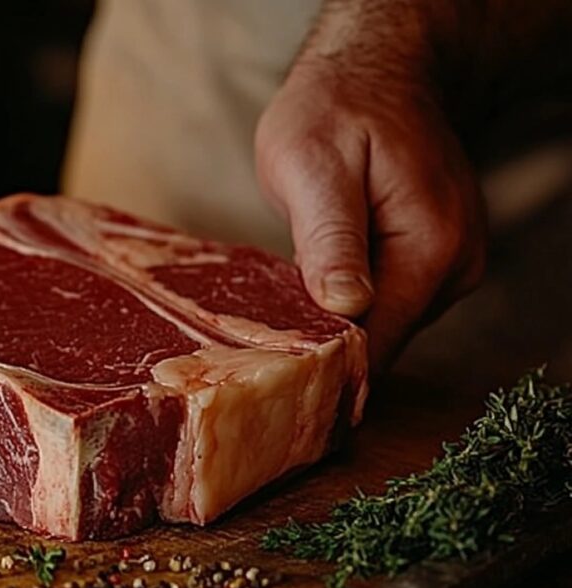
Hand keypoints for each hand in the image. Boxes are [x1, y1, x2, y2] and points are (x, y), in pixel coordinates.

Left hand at [255, 57, 485, 371]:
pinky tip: (307, 295)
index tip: (278, 389)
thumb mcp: (315, 166)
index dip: (329, 372)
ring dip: (332, 329)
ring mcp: (447, 267)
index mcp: (432, 248)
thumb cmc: (337, 108)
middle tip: (258, 355)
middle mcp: (454, 267)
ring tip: (277, 320)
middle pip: (382, 342)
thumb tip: (349, 308)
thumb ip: (332, 239)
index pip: (381, 342)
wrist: (375, 73)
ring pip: (381, 327)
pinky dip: (344, 307)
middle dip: (324, 353)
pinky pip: (384, 304)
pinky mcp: (430, 263)